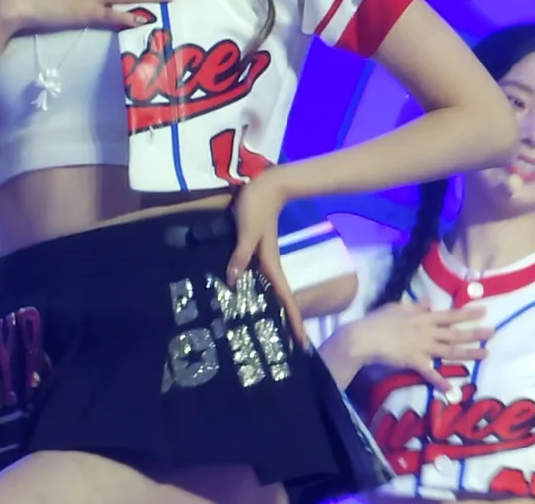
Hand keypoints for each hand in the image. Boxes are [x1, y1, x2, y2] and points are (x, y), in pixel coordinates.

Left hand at [227, 169, 305, 342]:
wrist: (267, 186)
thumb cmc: (256, 207)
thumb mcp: (247, 231)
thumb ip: (240, 255)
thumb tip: (232, 282)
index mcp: (270, 263)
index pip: (285, 298)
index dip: (293, 321)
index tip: (302, 345)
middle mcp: (270, 265)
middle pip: (281, 299)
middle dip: (287, 323)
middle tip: (289, 348)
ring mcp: (265, 258)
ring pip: (271, 290)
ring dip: (275, 309)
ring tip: (272, 331)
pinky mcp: (258, 251)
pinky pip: (261, 278)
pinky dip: (261, 292)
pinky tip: (250, 297)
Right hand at [344, 300, 492, 393]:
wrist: (365, 337)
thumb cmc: (379, 320)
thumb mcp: (398, 307)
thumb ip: (416, 306)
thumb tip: (430, 302)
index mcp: (423, 318)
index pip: (449, 315)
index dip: (467, 314)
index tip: (483, 311)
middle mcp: (427, 332)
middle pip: (455, 333)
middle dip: (475, 333)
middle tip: (493, 332)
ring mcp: (422, 348)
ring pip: (449, 351)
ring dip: (468, 353)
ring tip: (485, 354)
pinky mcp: (415, 362)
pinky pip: (430, 373)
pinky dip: (441, 382)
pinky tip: (453, 390)